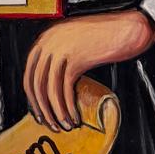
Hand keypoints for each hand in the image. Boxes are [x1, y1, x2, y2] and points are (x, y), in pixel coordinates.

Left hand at [23, 10, 154, 130]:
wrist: (125, 28)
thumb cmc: (103, 37)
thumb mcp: (74, 40)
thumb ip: (61, 56)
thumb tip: (53, 87)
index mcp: (45, 39)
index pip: (29, 75)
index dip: (33, 99)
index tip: (39, 115)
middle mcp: (48, 43)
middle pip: (36, 84)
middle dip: (42, 109)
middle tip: (52, 125)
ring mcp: (60, 50)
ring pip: (50, 89)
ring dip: (56, 112)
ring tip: (65, 126)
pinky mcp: (75, 59)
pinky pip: (65, 89)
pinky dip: (68, 107)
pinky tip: (74, 117)